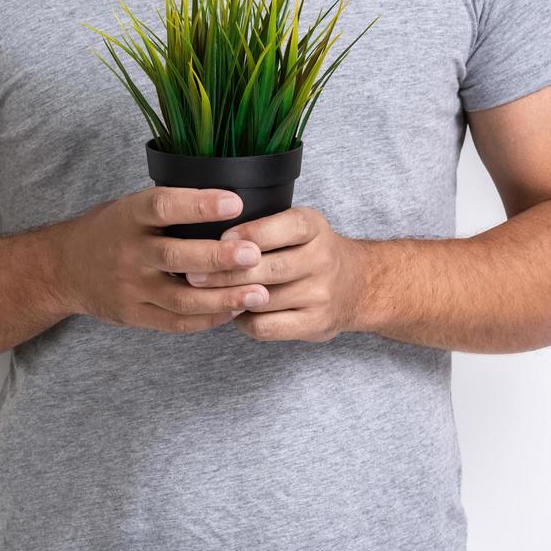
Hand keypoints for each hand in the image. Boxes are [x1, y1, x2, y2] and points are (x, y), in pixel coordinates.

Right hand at [55, 186, 270, 333]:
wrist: (65, 268)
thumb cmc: (112, 230)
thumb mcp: (130, 206)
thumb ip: (170, 207)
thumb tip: (231, 200)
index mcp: (128, 216)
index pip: (163, 206)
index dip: (199, 205)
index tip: (235, 203)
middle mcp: (128, 252)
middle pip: (175, 256)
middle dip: (218, 257)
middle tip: (254, 255)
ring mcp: (129, 287)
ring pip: (180, 297)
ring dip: (222, 297)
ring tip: (258, 293)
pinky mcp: (133, 315)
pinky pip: (175, 322)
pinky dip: (207, 319)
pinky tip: (234, 310)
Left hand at [183, 206, 366, 342]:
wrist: (356, 286)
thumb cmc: (309, 251)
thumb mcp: (297, 225)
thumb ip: (262, 225)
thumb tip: (205, 233)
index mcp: (314, 226)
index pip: (286, 227)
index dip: (251, 234)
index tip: (222, 238)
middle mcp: (322, 259)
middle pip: (267, 268)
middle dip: (226, 272)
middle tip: (193, 274)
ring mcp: (321, 294)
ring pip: (262, 300)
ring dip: (229, 298)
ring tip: (206, 294)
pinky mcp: (315, 323)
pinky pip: (267, 326)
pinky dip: (243, 320)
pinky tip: (235, 312)